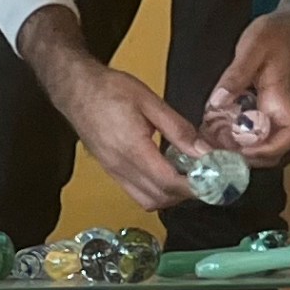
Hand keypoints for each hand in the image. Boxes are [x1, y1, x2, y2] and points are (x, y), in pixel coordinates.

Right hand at [15, 8, 198, 208]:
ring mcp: (112, 171)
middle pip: (159, 198)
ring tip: (187, 176)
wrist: (75, 88)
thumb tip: (204, 151)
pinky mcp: (110, 171)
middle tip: (206, 178)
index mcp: (132, 148)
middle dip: (186, 194)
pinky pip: (136, 193)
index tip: (215, 181)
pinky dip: (156, 191)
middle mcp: (120, 166)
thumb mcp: (150, 102)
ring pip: (147, 201)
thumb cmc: (110, 89)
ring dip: (170, 196)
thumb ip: (179, 129)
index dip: (194, 187)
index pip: (168, 182)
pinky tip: (167, 172)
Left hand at [201, 11, 289, 165]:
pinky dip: (233, 135)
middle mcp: (281, 111)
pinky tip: (211, 131)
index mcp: (282, 98)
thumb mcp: (253, 47)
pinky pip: (251, 130)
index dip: (267, 151)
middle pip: (272, 149)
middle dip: (245, 158)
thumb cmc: (278, 33)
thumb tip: (218, 102)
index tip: (241, 152)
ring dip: (236, 149)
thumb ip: (235, 75)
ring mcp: (273, 111)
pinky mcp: (264, 108)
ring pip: (260, 143)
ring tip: (208, 145)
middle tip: (213, 153)